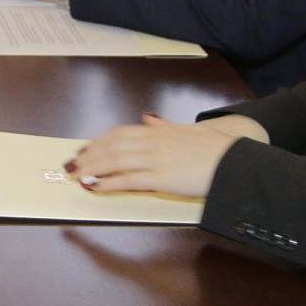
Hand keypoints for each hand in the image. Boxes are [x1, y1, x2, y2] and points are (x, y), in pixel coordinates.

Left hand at [65, 114, 267, 199]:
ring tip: (76, 176)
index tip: (84, 149)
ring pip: (116, 161)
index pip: (119, 134)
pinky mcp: (162, 179)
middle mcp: (153, 143)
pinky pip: (129, 180)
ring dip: (92, 169)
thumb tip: (149, 117)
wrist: (233, 162)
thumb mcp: (186, 131)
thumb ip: (164, 126)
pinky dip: (110, 183)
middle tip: (71, 165)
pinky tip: (97, 187)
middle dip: (88, 156)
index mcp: (158, 132)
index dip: (98, 141)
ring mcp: (156, 160)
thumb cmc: (213, 149)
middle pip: (112, 147)